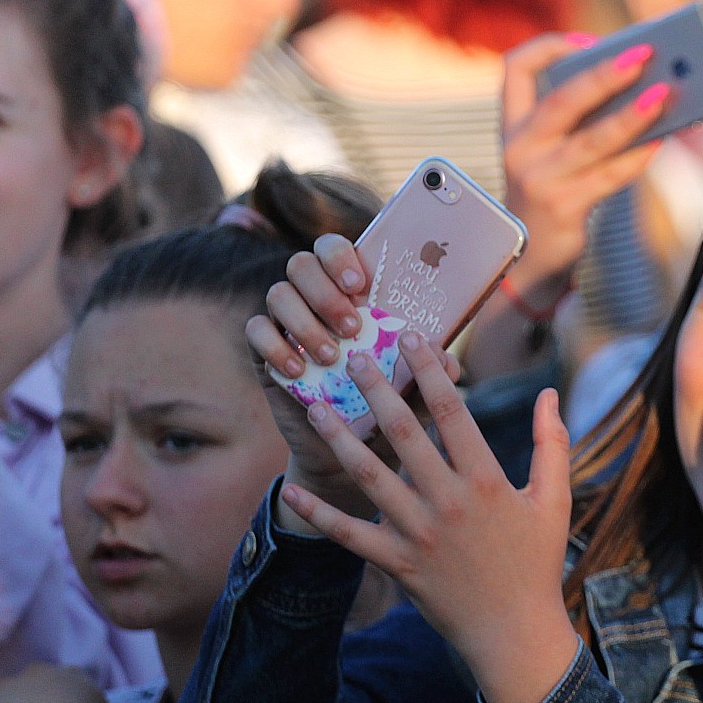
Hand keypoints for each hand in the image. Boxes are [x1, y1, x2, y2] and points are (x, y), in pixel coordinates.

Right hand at [246, 234, 460, 525]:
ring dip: (304, 321)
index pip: (336, 248)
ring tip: (331, 356)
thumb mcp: (418, 392)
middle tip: (352, 325)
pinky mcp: (265, 351)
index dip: (341, 257)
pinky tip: (296, 370)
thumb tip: (447, 357)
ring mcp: (288, 322)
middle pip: (302, 263)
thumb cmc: (393, 408)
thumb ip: (432, 372)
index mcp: (354, 292)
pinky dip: (274, 346)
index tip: (361, 286)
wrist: (355, 454)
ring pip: (278, 293)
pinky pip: (255, 330)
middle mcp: (316, 297)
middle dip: (325, 291)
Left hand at [280, 331, 578, 702]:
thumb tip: (550, 393)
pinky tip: (291, 489)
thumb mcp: (554, 500)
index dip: (430, 370)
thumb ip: (553, 443)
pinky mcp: (398, 564)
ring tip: (314, 405)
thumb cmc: (538, 563)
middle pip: (404, 433)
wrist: (515, 633)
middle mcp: (449, 501)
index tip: (412, 338)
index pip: (452, 412)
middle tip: (352, 356)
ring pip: (370, 476)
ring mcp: (420, 533)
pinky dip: (318, 513)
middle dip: (376, 389)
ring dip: (339, 438)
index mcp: (487, 480)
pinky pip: (350, 535)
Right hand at [499, 33, 669, 312]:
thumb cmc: (551, 195)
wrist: (527, 261)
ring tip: (665, 95)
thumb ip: (578, 123)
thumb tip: (641, 87)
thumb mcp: (549, 154)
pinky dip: (638, 157)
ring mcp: (538, 180)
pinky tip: (661, 141)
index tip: (588, 41)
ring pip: (593, 139)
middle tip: (643, 54)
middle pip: (562, 99)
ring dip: (632, 115)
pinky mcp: (562, 208)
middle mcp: (518, 149)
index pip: (514, 68)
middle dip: (605, 73)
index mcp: (512, 126)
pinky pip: (609, 176)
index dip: (550, 47)